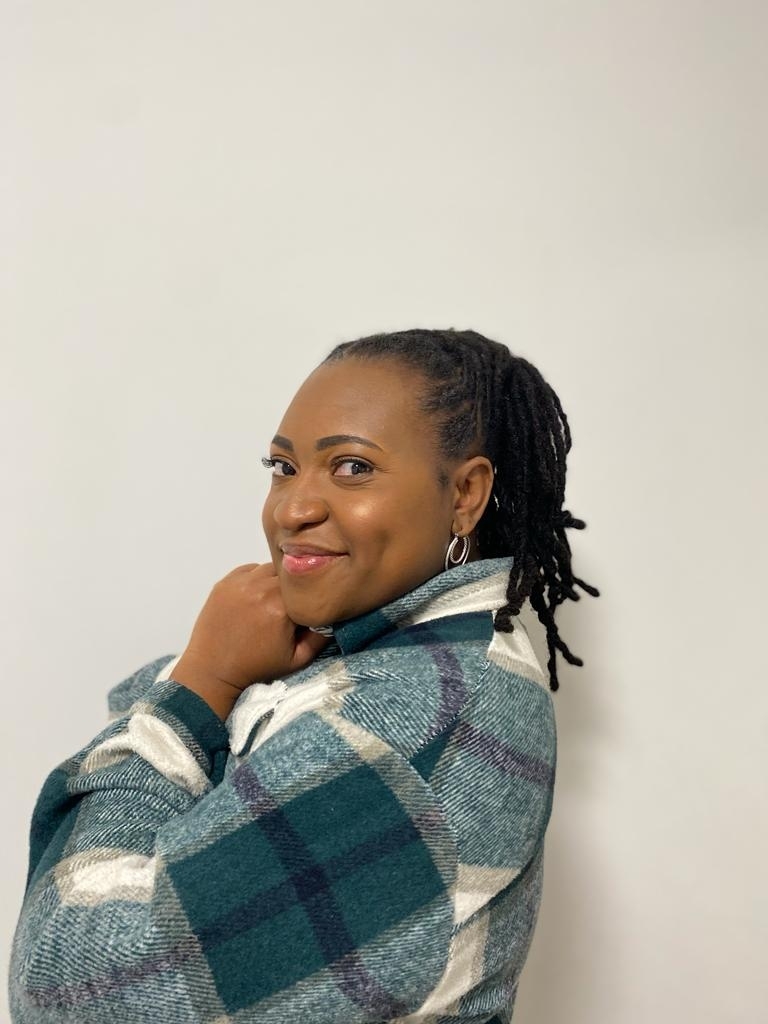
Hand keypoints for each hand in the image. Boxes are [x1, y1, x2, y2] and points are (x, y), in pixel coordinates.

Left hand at [173, 563, 328, 719]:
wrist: (213, 670)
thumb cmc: (257, 667)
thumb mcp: (297, 660)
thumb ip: (320, 638)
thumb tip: (335, 615)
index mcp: (281, 608)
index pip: (307, 587)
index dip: (311, 595)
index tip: (308, 607)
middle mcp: (261, 589)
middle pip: (290, 574)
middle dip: (294, 587)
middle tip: (289, 604)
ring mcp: (240, 583)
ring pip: (270, 568)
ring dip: (276, 580)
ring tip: (272, 600)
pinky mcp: (225, 582)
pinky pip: (250, 569)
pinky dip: (257, 578)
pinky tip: (256, 596)